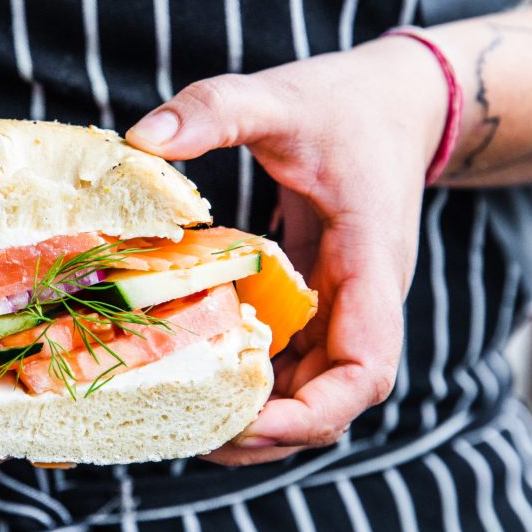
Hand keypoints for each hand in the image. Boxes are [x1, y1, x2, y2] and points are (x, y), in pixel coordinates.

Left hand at [126, 38, 446, 465]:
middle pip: (332, 400)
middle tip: (192, 433)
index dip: (312, 413)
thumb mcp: (279, 97)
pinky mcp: (317, 298)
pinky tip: (197, 370)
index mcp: (370, 266)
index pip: (365, 370)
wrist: (391, 103)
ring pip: (310, 387)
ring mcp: (341, 304)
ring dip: (258, 412)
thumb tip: (140, 140)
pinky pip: (291, 355)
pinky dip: (251, 375)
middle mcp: (361, 301)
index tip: (246, 422)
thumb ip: (216, 109)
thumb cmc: (345, 104)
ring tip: (185, 417)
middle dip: (270, 429)